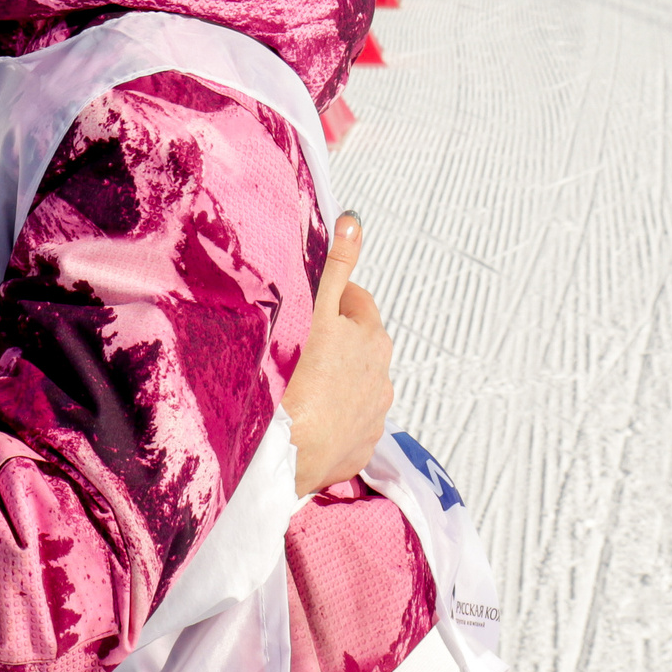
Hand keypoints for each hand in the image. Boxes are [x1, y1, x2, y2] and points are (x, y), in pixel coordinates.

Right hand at [283, 212, 393, 492]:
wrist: (289, 451)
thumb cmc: (300, 379)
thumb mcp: (318, 311)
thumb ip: (337, 266)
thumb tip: (353, 221)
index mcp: (373, 340)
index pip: (358, 303)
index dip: (332, 301)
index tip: (308, 306)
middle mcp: (381, 378)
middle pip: (358, 345)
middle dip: (335, 340)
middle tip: (297, 344)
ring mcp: (371, 417)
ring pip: (353, 386)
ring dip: (333, 380)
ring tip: (298, 383)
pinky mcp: (357, 449)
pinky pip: (346, 425)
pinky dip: (331, 418)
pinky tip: (305, 416)